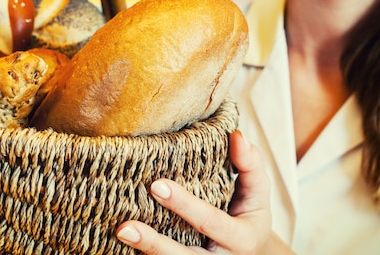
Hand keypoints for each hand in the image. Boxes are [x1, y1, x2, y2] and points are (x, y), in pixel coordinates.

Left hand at [116, 130, 290, 253]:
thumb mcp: (258, 191)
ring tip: (121, 233)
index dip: (184, 205)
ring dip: (145, 251)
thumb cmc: (249, 213)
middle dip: (155, 244)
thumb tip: (237, 136)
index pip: (211, 222)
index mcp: (242, 239)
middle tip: (126, 226)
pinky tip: (123, 243)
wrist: (253, 252)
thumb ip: (249, 164)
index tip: (157, 185)